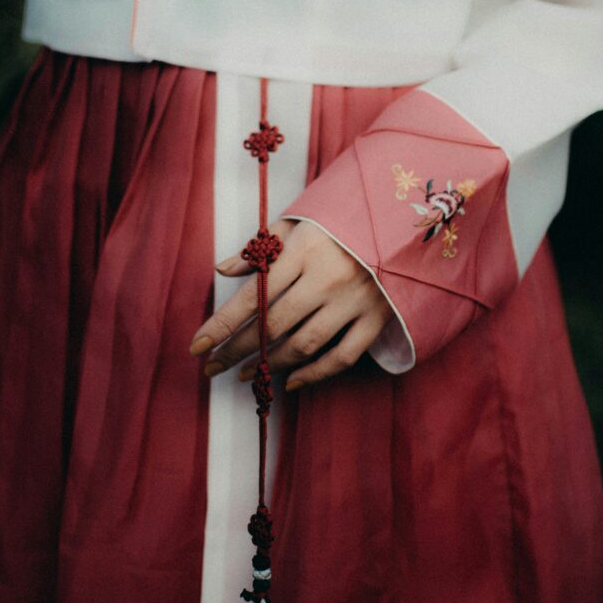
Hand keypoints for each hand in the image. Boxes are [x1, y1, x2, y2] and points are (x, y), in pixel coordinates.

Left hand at [188, 219, 391, 389]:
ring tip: (245, 373)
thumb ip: (262, 248)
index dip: (221, 325)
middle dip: (236, 350)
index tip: (196, 346)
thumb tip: (222, 270)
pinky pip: (342, 357)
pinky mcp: (377, 319)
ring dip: (269, 363)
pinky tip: (291, 381)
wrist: (405, 220)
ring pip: (303, 344)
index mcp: (305, 250)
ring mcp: (355, 301)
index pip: (253, 296)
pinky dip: (314, 374)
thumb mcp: (301, 222)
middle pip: (273, 325)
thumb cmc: (344, 220)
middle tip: (212, 367)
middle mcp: (327, 278)